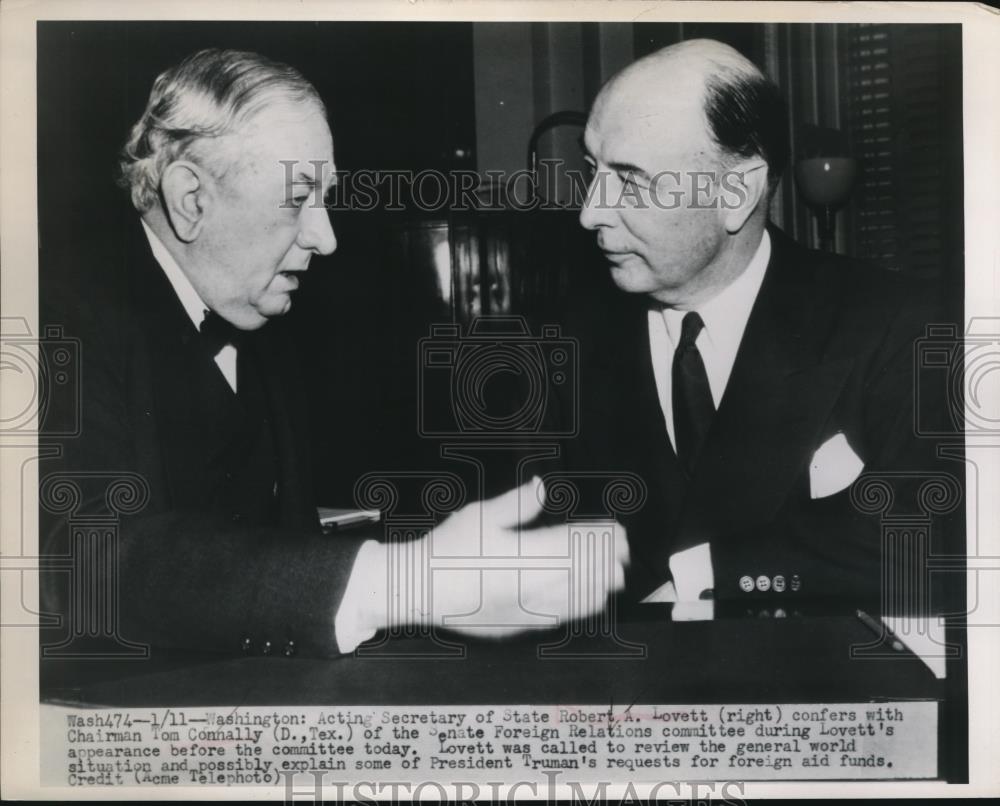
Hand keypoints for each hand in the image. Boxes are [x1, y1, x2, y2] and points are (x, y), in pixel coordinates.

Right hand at [419, 477, 629, 637]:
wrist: (419, 589)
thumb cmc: (446, 549)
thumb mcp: (479, 516)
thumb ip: (515, 504)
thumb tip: (542, 487)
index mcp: (521, 553)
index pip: (572, 544)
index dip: (599, 537)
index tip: (617, 531)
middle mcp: (527, 584)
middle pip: (580, 572)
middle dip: (605, 560)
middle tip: (625, 551)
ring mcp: (523, 609)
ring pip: (574, 599)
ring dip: (598, 585)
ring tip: (616, 576)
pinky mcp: (516, 627)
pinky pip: (558, 619)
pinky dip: (579, 608)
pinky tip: (590, 602)